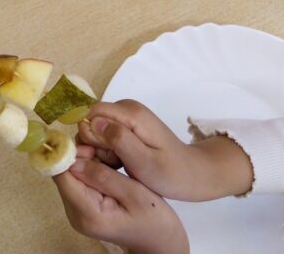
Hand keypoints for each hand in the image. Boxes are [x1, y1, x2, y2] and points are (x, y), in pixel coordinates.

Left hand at [54, 146, 188, 253]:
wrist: (160, 242)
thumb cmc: (155, 220)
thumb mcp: (136, 194)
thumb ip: (104, 176)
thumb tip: (74, 159)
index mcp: (88, 214)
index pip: (61, 176)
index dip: (70, 155)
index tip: (91, 146)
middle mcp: (75, 215)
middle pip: (63, 174)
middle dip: (78, 157)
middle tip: (102, 149)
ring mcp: (76, 213)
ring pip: (69, 176)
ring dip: (83, 162)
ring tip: (107, 159)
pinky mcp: (81, 208)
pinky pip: (77, 182)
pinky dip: (87, 170)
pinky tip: (105, 168)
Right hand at [77, 100, 252, 200]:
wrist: (194, 175)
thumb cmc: (171, 173)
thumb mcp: (144, 162)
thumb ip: (118, 140)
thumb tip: (93, 122)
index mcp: (131, 114)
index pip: (91, 114)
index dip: (90, 136)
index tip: (101, 157)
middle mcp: (126, 108)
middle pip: (92, 120)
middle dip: (96, 144)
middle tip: (114, 163)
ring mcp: (127, 116)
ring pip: (96, 129)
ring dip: (101, 149)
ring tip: (119, 165)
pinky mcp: (126, 125)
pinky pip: (103, 134)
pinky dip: (107, 150)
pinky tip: (120, 163)